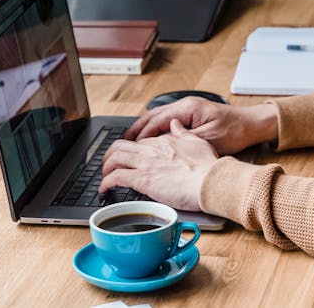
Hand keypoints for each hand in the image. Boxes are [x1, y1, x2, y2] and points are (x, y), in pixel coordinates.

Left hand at [100, 120, 218, 210]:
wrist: (209, 181)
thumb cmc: (208, 167)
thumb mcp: (198, 142)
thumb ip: (183, 133)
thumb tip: (175, 125)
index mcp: (164, 141)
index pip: (140, 143)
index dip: (133, 150)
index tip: (131, 158)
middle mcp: (151, 149)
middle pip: (121, 146)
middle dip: (110, 155)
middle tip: (108, 164)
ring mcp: (145, 163)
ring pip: (114, 158)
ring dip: (105, 166)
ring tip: (103, 175)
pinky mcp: (141, 179)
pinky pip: (115, 177)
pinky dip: (106, 182)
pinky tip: (104, 188)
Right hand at [125, 96, 277, 155]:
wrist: (252, 125)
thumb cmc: (235, 131)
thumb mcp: (209, 139)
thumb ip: (185, 139)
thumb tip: (164, 143)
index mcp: (188, 108)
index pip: (157, 121)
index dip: (142, 135)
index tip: (130, 147)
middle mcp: (184, 106)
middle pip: (152, 117)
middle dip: (136, 131)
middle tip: (122, 145)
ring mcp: (187, 110)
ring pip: (157, 118)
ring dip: (143, 130)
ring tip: (129, 144)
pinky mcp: (190, 117)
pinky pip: (166, 122)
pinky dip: (155, 130)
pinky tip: (150, 142)